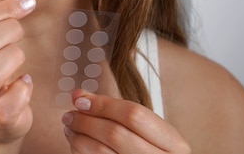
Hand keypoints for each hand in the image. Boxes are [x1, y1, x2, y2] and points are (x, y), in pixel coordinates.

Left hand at [62, 90, 190, 152]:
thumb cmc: (152, 151)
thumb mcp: (147, 131)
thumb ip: (116, 111)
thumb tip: (80, 96)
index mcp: (173, 144)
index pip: (133, 115)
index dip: (103, 105)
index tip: (81, 99)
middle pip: (114, 134)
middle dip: (85, 121)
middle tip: (69, 115)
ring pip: (99, 151)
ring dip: (78, 136)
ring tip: (71, 128)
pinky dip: (79, 150)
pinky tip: (77, 143)